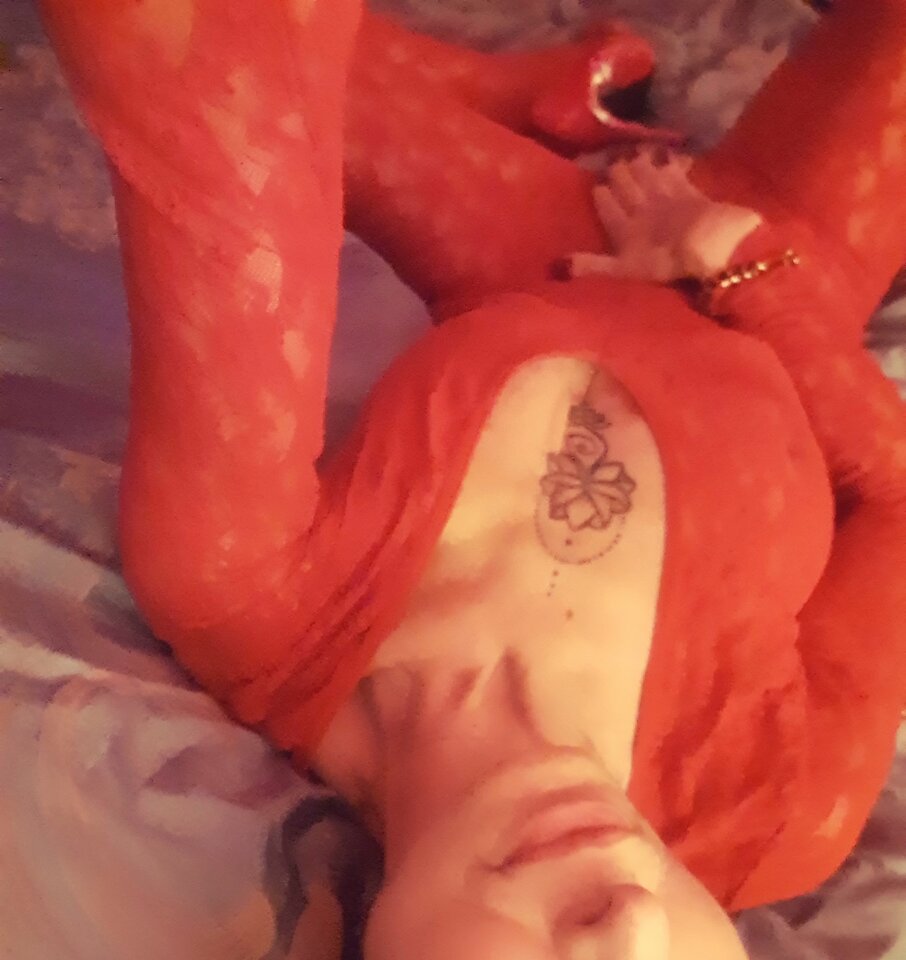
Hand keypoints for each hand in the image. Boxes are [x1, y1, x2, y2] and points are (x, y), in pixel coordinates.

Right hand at [567, 151, 761, 282]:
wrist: (708, 246)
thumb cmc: (663, 263)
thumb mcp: (623, 270)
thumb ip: (592, 266)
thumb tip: (558, 264)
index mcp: (624, 228)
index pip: (607, 206)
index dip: (602, 196)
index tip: (596, 185)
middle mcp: (641, 208)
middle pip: (627, 185)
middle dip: (620, 172)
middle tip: (614, 160)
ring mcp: (667, 197)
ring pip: (649, 175)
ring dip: (641, 162)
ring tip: (637, 152)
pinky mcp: (692, 191)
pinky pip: (677, 171)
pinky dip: (673, 162)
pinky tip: (671, 154)